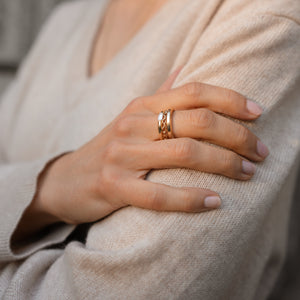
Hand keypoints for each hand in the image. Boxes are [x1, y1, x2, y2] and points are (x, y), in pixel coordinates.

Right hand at [28, 67, 268, 225]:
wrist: (66, 179)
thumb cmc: (109, 149)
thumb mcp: (132, 117)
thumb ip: (160, 94)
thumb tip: (184, 69)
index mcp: (141, 106)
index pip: (193, 91)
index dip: (230, 99)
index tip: (258, 113)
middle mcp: (132, 125)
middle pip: (197, 122)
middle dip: (237, 137)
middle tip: (260, 152)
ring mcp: (121, 155)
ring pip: (185, 153)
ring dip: (224, 164)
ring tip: (247, 173)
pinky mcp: (113, 187)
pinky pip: (160, 194)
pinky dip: (192, 198)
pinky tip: (216, 202)